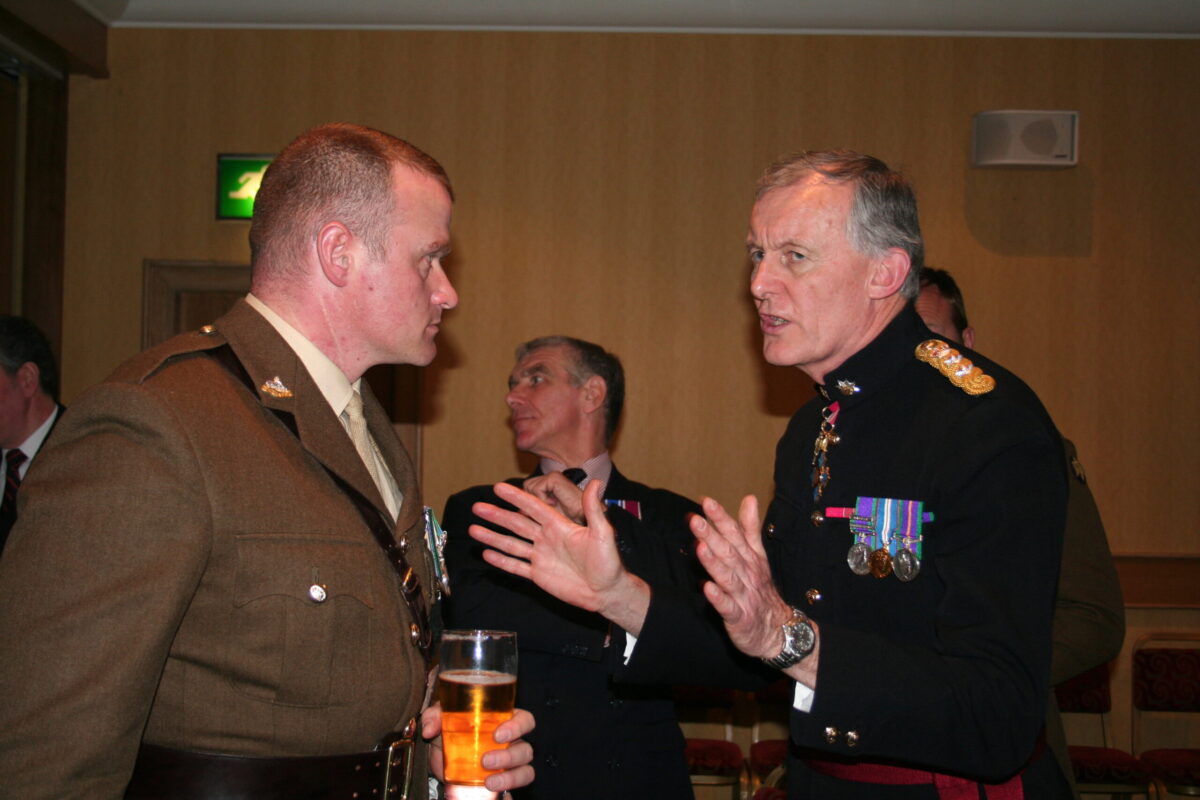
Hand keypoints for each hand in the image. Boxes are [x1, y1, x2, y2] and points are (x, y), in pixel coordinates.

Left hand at [422, 703, 535, 791]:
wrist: (442, 757)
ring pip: (525, 770)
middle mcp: (511, 743)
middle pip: (526, 749)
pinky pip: (515, 790)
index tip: (498, 735)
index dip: (517, 726)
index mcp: (503, 721)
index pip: (525, 720)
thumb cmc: (449, 730)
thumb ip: (434, 717)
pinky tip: (493, 792)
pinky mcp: (503, 783)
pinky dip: (509, 792)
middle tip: (485, 760)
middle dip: (509, 756)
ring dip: (510, 777)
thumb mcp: (441, 718)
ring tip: (489, 782)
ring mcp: (509, 765)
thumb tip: (430, 729)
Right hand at [470, 481, 651, 633]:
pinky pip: (516, 566)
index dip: (517, 498)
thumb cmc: (609, 563)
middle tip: (477, 507)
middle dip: (497, 515)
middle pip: (516, 524)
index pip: (533, 508)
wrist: (606, 592)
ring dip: (493, 537)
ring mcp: (541, 557)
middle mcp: (547, 539)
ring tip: (473, 529)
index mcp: (559, 526)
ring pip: (512, 544)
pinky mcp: (538, 575)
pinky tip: (486, 553)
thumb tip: (597, 482)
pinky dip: (501, 560)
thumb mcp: (603, 533)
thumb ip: (593, 509)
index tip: (499, 488)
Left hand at [690, 495, 793, 659]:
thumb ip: (750, 528)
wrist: (779, 630)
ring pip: (728, 577)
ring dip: (714, 562)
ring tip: (700, 547)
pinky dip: (719, 598)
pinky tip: (707, 588)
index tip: (706, 502)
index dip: (721, 518)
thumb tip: (749, 498)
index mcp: (750, 558)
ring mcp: (744, 596)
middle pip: (729, 552)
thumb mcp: (759, 556)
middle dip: (712, 535)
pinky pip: (729, 607)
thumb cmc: (761, 590)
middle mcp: (747, 574)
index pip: (735, 534)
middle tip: (695, 520)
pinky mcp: (740, 617)